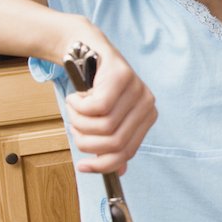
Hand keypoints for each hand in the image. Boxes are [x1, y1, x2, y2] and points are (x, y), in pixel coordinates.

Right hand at [64, 44, 156, 174]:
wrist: (85, 50)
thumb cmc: (94, 88)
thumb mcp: (106, 118)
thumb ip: (113, 142)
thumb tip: (119, 171)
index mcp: (146, 118)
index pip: (126, 152)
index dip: (103, 164)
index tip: (83, 166)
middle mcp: (147, 104)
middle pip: (114, 143)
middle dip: (86, 141)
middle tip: (75, 127)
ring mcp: (137, 89)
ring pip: (103, 126)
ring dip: (79, 122)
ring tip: (75, 110)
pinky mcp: (122, 76)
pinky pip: (96, 107)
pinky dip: (78, 107)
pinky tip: (76, 98)